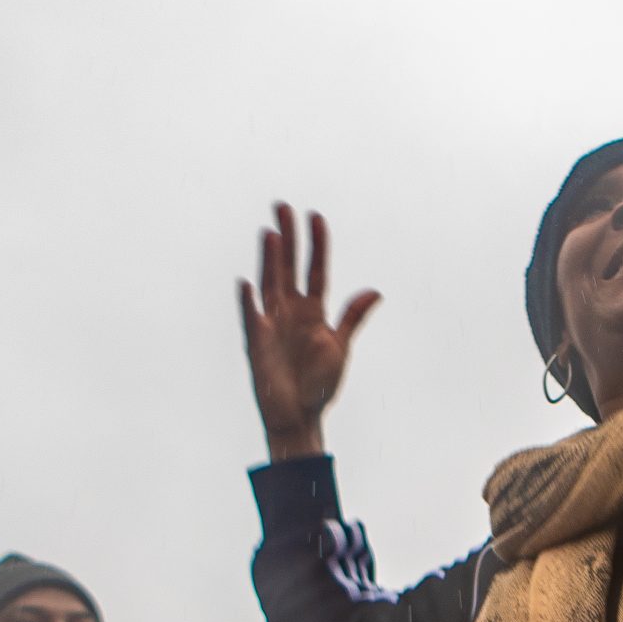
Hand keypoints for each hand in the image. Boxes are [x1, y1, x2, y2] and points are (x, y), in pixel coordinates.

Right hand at [236, 204, 380, 462]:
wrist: (301, 415)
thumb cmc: (320, 383)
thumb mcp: (340, 347)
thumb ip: (353, 317)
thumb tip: (375, 291)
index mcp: (313, 310)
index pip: (316, 269)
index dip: (316, 244)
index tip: (316, 216)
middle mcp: (290, 310)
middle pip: (288, 266)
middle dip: (287, 237)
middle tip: (283, 206)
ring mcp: (272, 322)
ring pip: (270, 282)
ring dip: (269, 259)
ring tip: (270, 232)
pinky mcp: (257, 341)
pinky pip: (253, 317)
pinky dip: (249, 301)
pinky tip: (248, 284)